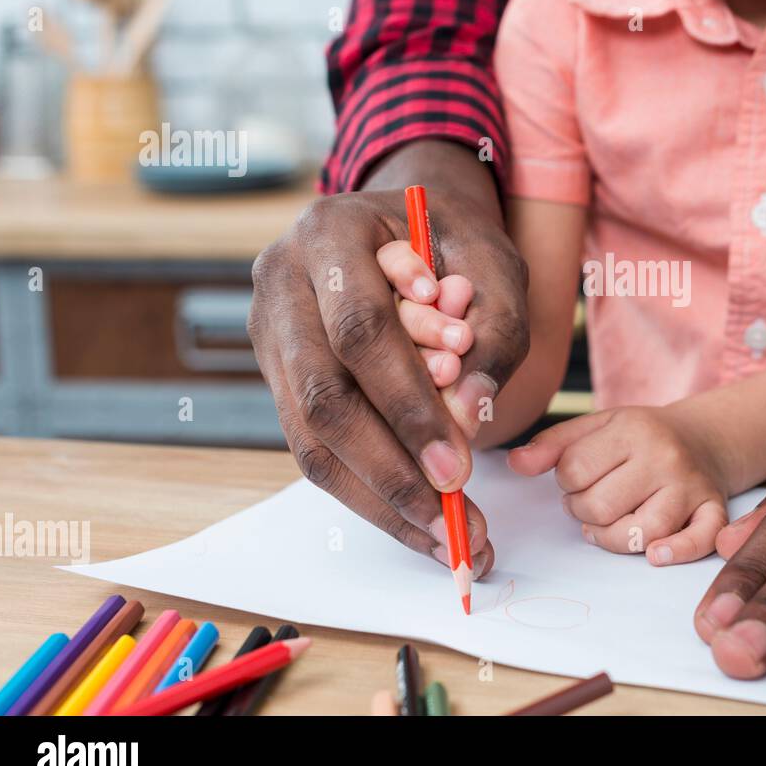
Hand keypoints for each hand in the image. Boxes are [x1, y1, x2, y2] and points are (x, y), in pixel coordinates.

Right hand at [248, 140, 528, 573]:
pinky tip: (418, 522)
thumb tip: (468, 417)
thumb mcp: (496, 265)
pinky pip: (313, 448)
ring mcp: (269, 330)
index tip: (459, 467)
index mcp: (331, 232)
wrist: (410, 226)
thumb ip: (496, 330)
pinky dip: (370, 492)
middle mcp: (282, 280)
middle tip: (453, 518)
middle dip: (393, 467)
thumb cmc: (458, 243)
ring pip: (309, 435)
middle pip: (324, 395)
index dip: (408, 404)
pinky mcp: (278, 375)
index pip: (362, 330)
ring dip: (380, 497)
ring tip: (444, 538)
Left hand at [508, 405, 733, 564]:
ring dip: (613, 538)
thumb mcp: (597, 426)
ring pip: (641, 532)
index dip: (565, 482)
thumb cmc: (641, 437)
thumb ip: (553, 444)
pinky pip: (699, 541)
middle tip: (593, 500)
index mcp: (631, 430)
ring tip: (609, 524)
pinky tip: (656, 555)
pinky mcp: (712, 511)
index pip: (574, 470)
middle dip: (584, 510)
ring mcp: (690, 486)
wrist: (704, 438)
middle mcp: (664, 457)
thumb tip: (516, 463)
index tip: (578, 478)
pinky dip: (677, 551)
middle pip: (601, 506)